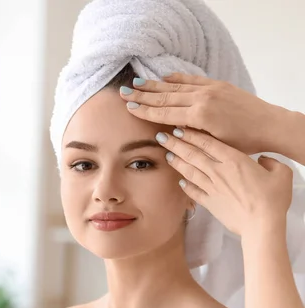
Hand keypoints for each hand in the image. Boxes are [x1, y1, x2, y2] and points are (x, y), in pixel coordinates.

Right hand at [120, 72, 281, 154]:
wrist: (268, 124)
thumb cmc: (244, 142)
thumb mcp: (215, 144)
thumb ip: (192, 136)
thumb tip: (171, 131)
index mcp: (199, 116)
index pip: (165, 112)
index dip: (145, 110)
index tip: (129, 106)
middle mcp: (202, 98)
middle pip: (165, 97)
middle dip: (143, 95)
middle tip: (124, 92)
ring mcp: (209, 89)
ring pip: (175, 86)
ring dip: (154, 85)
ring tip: (137, 83)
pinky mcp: (217, 85)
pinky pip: (191, 80)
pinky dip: (175, 79)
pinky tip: (164, 78)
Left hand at [154, 126, 292, 236]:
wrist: (261, 225)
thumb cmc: (273, 199)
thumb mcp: (280, 173)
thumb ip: (270, 162)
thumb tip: (262, 161)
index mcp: (234, 160)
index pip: (208, 142)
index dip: (192, 134)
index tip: (179, 127)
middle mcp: (219, 172)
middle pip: (193, 155)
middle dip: (176, 144)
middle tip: (161, 136)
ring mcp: (213, 189)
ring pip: (190, 171)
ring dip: (177, 162)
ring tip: (166, 154)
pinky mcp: (211, 204)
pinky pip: (194, 192)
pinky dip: (186, 186)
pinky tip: (181, 182)